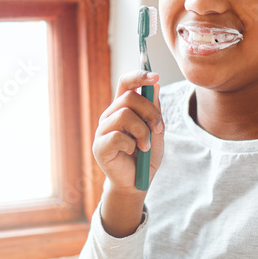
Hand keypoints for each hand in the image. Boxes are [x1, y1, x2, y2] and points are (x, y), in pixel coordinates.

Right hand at [92, 71, 163, 235]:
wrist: (138, 183)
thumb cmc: (146, 156)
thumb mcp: (156, 130)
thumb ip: (154, 109)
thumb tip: (155, 84)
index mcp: (123, 108)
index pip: (125, 83)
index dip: (138, 75)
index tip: (154, 76)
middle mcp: (110, 115)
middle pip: (129, 97)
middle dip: (150, 111)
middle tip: (158, 129)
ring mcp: (102, 130)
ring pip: (124, 115)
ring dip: (142, 131)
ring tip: (145, 146)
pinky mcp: (99, 146)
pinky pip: (118, 136)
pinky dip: (131, 145)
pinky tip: (132, 153)